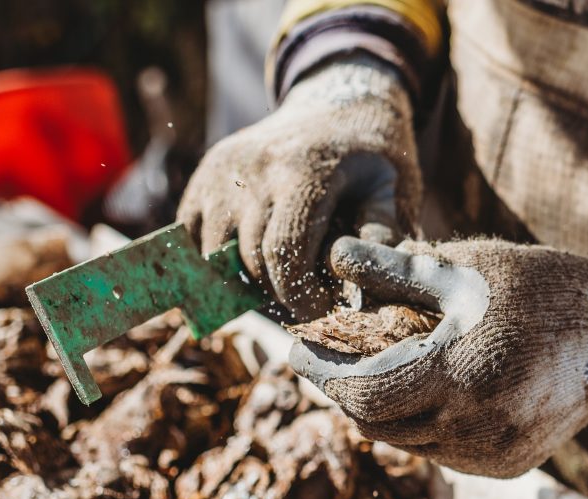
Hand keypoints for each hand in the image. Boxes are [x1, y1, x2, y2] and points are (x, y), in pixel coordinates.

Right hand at [177, 58, 421, 320]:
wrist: (337, 100)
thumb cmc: (372, 152)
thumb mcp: (394, 184)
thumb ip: (382, 232)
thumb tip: (366, 282)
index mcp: (304, 171)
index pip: (284, 253)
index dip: (299, 295)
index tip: (322, 309)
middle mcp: (254, 168)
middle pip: (251, 259)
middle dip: (279, 293)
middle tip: (308, 297)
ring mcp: (222, 170)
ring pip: (216, 254)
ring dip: (245, 279)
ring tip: (283, 278)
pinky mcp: (205, 175)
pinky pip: (192, 235)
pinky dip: (215, 259)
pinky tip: (251, 261)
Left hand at [290, 237, 587, 477]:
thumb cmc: (541, 288)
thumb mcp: (466, 268)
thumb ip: (393, 271)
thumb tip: (335, 257)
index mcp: (460, 375)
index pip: (363, 393)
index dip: (322, 374)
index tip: (297, 350)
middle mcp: (474, 428)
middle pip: (377, 425)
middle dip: (346, 391)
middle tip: (331, 358)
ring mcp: (492, 455)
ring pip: (406, 442)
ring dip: (382, 409)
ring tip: (377, 368)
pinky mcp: (508, 466)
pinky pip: (440, 452)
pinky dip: (421, 424)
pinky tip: (426, 391)